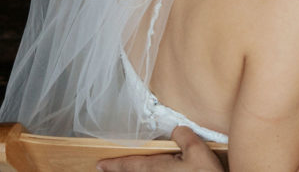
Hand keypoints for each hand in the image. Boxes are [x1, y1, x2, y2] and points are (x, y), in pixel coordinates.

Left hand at [97, 127, 223, 171]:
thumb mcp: (199, 152)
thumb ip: (185, 137)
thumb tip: (177, 129)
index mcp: (158, 169)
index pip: (131, 165)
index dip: (114, 165)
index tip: (99, 165)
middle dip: (121, 171)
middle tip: (105, 169)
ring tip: (124, 170)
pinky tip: (152, 171)